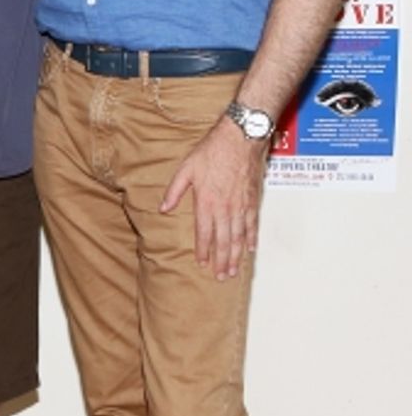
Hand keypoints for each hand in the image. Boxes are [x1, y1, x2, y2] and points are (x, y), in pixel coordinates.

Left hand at [159, 119, 267, 280]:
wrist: (240, 138)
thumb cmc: (212, 151)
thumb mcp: (186, 168)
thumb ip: (175, 190)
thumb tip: (163, 208)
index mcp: (207, 202)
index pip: (204, 233)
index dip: (203, 250)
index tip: (202, 264)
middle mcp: (225, 208)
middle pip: (224, 240)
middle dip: (221, 261)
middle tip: (221, 277)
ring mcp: (241, 205)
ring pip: (239, 236)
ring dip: (236, 255)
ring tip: (233, 270)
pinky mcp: (252, 199)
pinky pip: (253, 223)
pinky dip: (252, 238)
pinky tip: (250, 249)